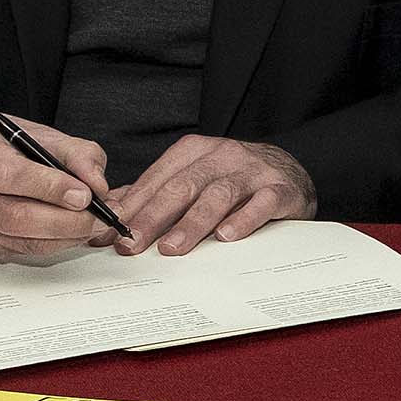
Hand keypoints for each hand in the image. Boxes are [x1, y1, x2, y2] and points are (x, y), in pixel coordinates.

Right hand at [0, 113, 116, 261]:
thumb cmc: (1, 144)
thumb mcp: (39, 133)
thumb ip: (75, 154)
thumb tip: (97, 185)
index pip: (7, 175)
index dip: (49, 188)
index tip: (85, 195)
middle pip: (13, 216)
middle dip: (65, 221)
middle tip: (99, 217)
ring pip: (17, 239)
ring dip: (63, 236)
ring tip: (92, 225)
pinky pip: (19, 250)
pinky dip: (52, 244)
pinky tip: (70, 233)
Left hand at [109, 135, 314, 255]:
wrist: (292, 170)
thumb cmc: (235, 179)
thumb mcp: (193, 178)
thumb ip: (155, 194)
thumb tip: (111, 216)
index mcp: (194, 152)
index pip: (156, 180)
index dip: (131, 208)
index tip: (108, 234)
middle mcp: (221, 156)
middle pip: (182, 186)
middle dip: (153, 217)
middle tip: (132, 244)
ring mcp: (251, 172)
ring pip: (217, 195)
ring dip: (192, 223)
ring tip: (172, 248)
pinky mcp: (280, 189)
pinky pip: (262, 203)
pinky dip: (244, 219)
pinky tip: (227, 237)